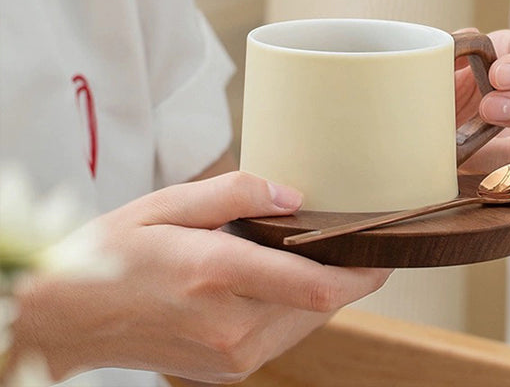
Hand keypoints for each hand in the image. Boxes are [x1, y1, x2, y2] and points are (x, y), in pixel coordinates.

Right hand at [8, 172, 389, 383]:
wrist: (66, 318)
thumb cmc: (114, 253)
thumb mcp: (168, 204)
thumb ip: (236, 194)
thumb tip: (292, 198)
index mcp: (216, 277)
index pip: (313, 285)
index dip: (362, 271)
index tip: (387, 250)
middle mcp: (230, 326)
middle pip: (320, 305)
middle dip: (349, 276)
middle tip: (359, 240)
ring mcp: (229, 357)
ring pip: (306, 323)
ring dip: (325, 291)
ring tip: (324, 254)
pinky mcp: (226, 369)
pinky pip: (282, 336)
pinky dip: (297, 307)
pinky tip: (285, 280)